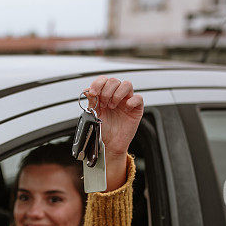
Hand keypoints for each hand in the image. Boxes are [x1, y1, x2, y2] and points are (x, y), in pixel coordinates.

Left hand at [86, 76, 143, 190]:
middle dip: (107, 91)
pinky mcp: (136, 109)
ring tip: (112, 106)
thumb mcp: (94, 115)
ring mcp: (127, 101)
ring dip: (117, 94)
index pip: (104, 80)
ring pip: (127, 85)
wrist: (109, 145)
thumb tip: (87, 90)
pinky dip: (131, 101)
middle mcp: (116, 96)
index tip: (93, 93)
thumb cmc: (103, 130)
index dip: (98, 83)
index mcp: (105, 95)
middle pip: (114, 81)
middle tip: (103, 103)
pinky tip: (125, 109)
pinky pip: (138, 98)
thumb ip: (91, 102)